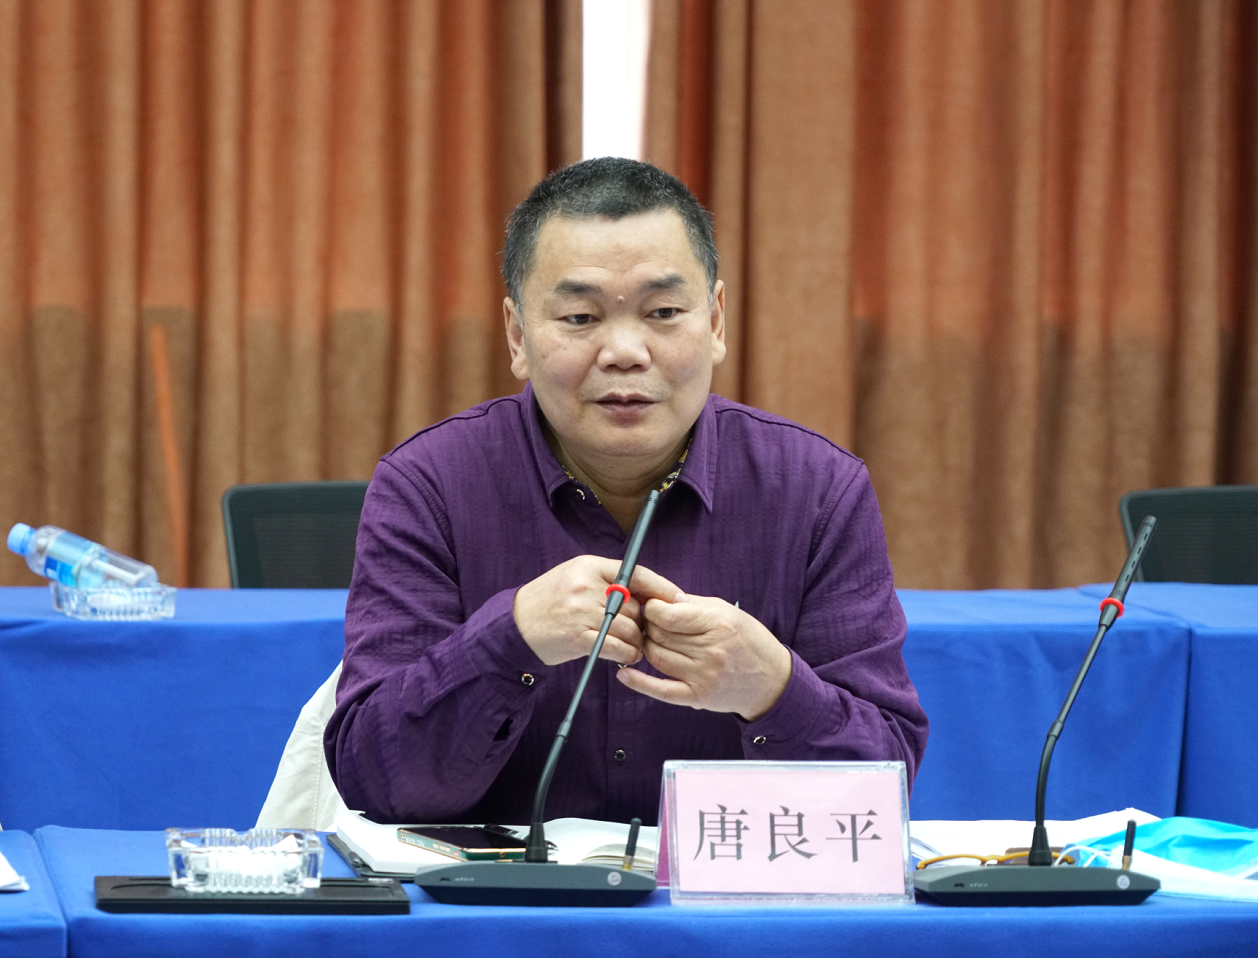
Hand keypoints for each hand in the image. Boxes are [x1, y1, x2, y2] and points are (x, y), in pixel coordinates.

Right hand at [512, 556, 676, 666]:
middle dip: (644, 621)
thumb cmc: (549, 601)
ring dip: (638, 642)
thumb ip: (607, 580)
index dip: (661, 587)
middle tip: (645, 632)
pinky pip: (616, 647)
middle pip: (635, 604)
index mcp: (589, 566)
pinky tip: (627, 657)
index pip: (635, 573)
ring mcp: (581, 611)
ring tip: (636, 648)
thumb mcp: (575, 577)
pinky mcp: (577, 637)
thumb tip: (648, 593)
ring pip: (629, 628)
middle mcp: (586, 586)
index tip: (678, 599)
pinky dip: (627, 655)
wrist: (514, 625)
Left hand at [616, 593, 791, 720]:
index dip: (652, 608)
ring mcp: (702, 676)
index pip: (667, 615)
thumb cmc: (748, 640)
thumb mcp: (726, 612)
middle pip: (659, 635)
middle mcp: (710, 652)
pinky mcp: (697, 697)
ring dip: (647, 646)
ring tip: (651, 638)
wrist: (770, 680)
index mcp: (717, 625)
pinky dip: (638, 682)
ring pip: (656, 657)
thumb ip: (692, 605)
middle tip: (650, 621)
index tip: (652, 606)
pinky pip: (660, 690)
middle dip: (649, 625)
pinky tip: (624, 672)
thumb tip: (660, 598)